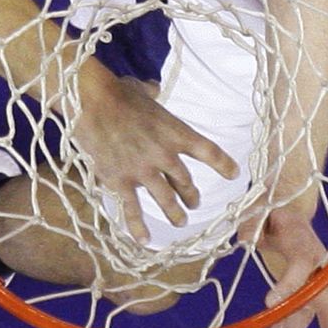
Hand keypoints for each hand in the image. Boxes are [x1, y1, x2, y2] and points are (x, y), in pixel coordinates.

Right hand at [71, 75, 238, 241]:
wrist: (93, 102)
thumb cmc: (118, 92)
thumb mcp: (142, 89)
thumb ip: (153, 92)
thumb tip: (154, 87)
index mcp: (175, 131)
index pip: (207, 151)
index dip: (223, 164)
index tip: (234, 174)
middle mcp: (164, 154)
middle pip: (186, 181)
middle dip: (192, 195)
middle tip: (194, 203)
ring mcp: (143, 171)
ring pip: (167, 200)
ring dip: (175, 213)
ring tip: (180, 221)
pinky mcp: (121, 182)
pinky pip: (133, 210)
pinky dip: (139, 227)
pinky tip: (144, 239)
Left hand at [250, 206, 327, 327]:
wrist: (290, 213)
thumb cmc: (276, 211)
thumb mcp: (264, 208)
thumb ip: (254, 221)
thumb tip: (247, 239)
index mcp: (305, 240)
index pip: (301, 265)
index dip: (288, 285)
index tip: (269, 304)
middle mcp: (315, 265)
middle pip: (310, 299)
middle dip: (294, 326)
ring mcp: (309, 281)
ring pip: (302, 314)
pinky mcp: (300, 291)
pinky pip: (295, 316)